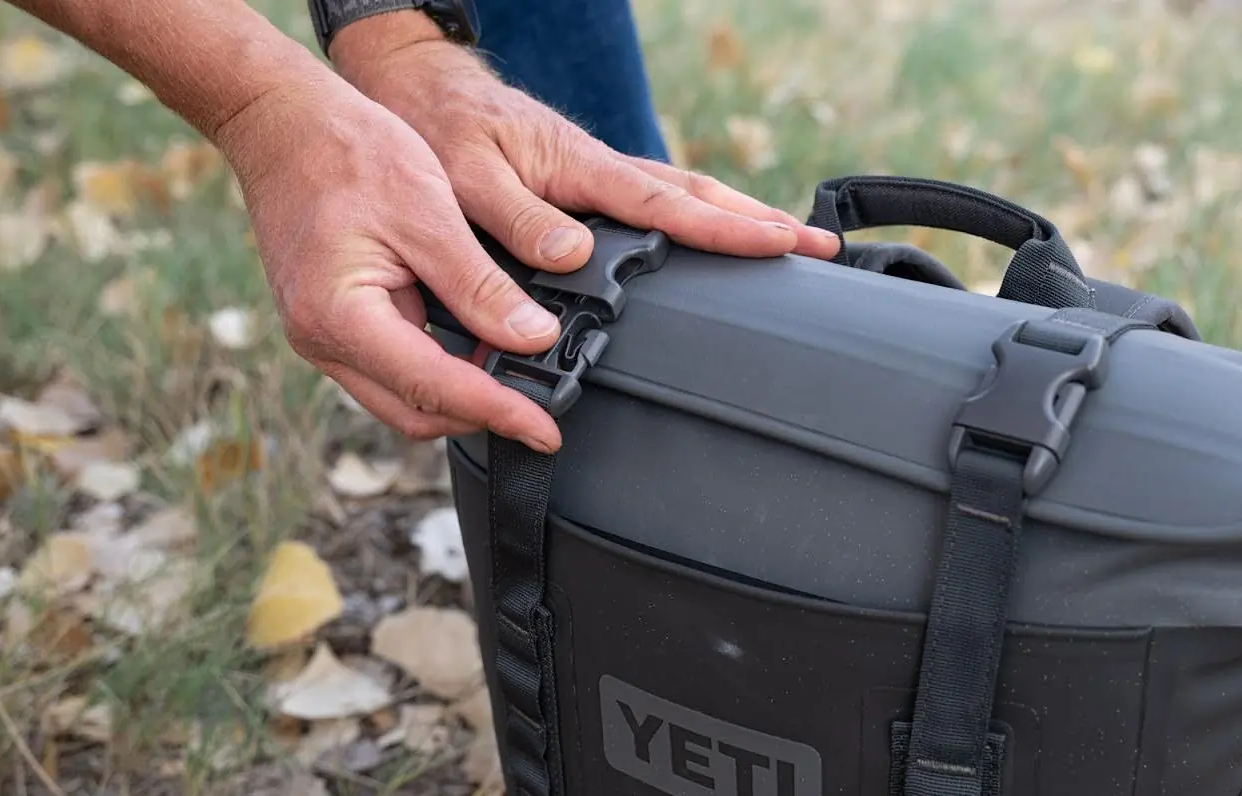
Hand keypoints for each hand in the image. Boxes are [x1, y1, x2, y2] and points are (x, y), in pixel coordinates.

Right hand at [214, 75, 570, 450]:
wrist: (284, 122)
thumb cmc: (346, 152)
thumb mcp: (429, 213)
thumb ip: (480, 285)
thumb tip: (533, 339)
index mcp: (340, 316)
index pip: (434, 389)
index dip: (499, 412)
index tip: (547, 431)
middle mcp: (321, 340)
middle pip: (417, 412)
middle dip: (483, 415)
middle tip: (545, 406)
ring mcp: (322, 336)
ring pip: (404, 399)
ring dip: (462, 396)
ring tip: (520, 378)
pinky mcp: (333, 325)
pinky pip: (394, 369)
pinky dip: (440, 370)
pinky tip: (479, 351)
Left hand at [328, 12, 842, 275]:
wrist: (422, 93)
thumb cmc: (440, 134)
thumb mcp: (466, 179)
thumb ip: (518, 219)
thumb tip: (576, 257)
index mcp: (580, 168)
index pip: (667, 204)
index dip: (725, 231)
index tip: (778, 246)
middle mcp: (601, 170)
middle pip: (699, 197)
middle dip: (761, 222)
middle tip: (820, 249)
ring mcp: (600, 176)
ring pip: (685, 196)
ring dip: (740, 219)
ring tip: (790, 245)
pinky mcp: (589, 184)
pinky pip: (658, 202)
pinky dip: (700, 218)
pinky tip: (717, 237)